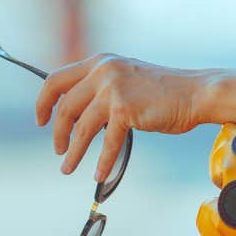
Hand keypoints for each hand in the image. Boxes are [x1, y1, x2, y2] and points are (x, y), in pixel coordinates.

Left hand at [35, 53, 208, 181]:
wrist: (195, 93)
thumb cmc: (164, 91)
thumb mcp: (125, 78)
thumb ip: (101, 88)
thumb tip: (77, 113)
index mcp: (100, 62)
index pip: (56, 79)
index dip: (43, 102)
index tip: (40, 120)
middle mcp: (103, 71)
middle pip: (65, 106)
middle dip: (58, 132)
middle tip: (58, 149)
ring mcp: (114, 89)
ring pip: (81, 127)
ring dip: (73, 151)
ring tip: (68, 168)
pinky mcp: (125, 109)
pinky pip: (107, 142)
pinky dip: (102, 160)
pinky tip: (99, 173)